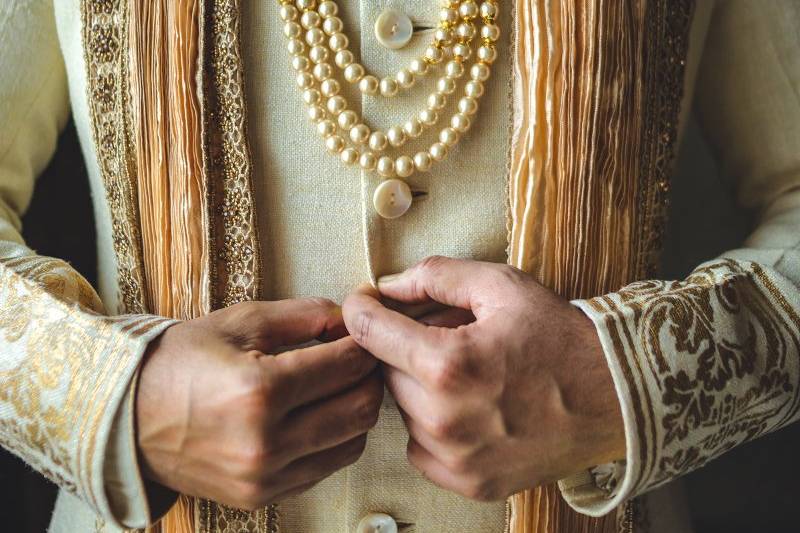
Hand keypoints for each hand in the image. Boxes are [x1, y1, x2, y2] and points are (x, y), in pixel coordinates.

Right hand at [136, 298, 382, 510]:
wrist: (127, 417)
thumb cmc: (181, 362)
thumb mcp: (241, 322)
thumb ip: (303, 316)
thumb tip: (348, 318)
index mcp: (260, 391)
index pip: (346, 366)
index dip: (365, 345)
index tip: (365, 334)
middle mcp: (266, 442)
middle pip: (360, 410)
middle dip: (370, 379)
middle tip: (361, 360)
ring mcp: (264, 477)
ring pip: (351, 444)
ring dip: (356, 412)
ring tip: (339, 387)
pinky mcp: (261, 496)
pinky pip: (324, 468)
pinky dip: (332, 440)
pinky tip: (317, 416)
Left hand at [342, 257, 623, 500]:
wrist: (613, 396)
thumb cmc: (559, 337)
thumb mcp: (501, 287)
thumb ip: (436, 277)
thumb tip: (387, 285)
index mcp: (449, 364)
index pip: (369, 333)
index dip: (361, 310)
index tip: (365, 303)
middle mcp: (445, 419)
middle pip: (384, 372)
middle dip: (402, 348)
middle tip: (440, 335)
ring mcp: (456, 458)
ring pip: (402, 411)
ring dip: (418, 387)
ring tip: (463, 371)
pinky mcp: (468, 482)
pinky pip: (420, 448)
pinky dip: (431, 426)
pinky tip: (466, 407)